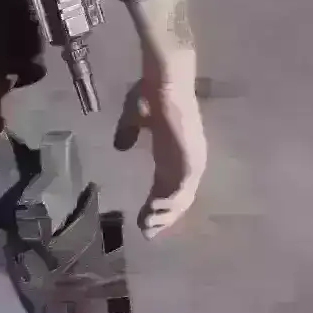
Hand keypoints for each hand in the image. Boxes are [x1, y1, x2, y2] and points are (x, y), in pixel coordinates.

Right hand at [110, 66, 208, 237]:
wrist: (164, 81)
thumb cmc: (151, 94)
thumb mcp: (135, 117)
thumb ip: (129, 132)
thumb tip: (120, 147)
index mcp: (174, 152)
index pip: (170, 186)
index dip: (157, 205)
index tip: (143, 221)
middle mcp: (187, 160)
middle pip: (178, 197)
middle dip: (163, 216)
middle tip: (146, 232)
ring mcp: (192, 160)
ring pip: (182, 197)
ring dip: (166, 214)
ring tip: (148, 227)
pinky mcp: (191, 159)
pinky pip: (184, 189)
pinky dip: (171, 203)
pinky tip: (156, 213)